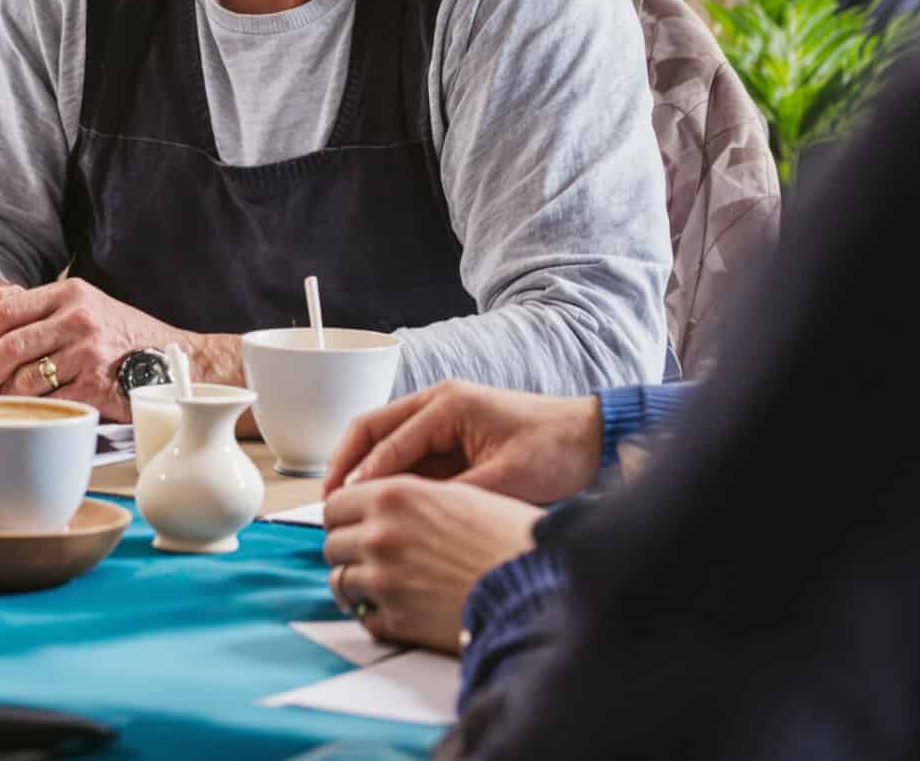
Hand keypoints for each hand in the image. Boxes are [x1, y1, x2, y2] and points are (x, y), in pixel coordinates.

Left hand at [0, 278, 176, 421]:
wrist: (172, 360)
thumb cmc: (120, 336)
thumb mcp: (86, 306)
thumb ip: (43, 311)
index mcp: (68, 293)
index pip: (4, 309)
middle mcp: (78, 317)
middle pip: (8, 344)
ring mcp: (88, 351)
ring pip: (24, 376)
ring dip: (1, 396)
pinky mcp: (96, 383)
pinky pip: (49, 400)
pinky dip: (30, 410)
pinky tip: (25, 414)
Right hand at [322, 380, 602, 504]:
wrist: (591, 441)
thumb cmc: (555, 451)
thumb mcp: (505, 477)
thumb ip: (455, 494)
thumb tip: (410, 516)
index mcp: (448, 403)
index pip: (389, 439)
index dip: (365, 475)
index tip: (343, 505)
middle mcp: (437, 404)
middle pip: (372, 430)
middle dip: (346, 464)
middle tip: (328, 502)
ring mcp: (441, 421)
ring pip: (384, 444)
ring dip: (364, 473)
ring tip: (346, 509)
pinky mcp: (449, 440)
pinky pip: (407, 458)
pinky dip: (389, 480)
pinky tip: (381, 508)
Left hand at [323, 477, 540, 654]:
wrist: (535, 586)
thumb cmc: (510, 538)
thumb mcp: (460, 494)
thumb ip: (412, 497)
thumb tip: (385, 505)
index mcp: (395, 496)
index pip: (336, 503)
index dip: (344, 515)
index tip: (351, 524)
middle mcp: (381, 535)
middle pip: (332, 542)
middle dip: (346, 550)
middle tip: (364, 556)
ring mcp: (383, 580)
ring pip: (340, 582)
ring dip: (355, 584)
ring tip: (378, 585)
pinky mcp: (396, 620)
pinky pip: (364, 618)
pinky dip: (375, 615)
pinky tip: (396, 608)